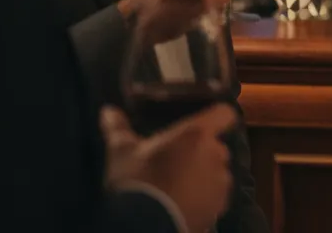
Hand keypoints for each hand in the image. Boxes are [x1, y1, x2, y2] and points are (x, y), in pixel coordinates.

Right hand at [100, 104, 235, 232]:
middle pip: (217, 145)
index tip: (206, 123)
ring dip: (205, 175)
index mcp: (197, 134)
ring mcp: (221, 181)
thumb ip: (118, 128)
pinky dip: (206, 197)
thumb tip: (107, 110)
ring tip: (181, 185)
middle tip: (179, 160)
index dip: (218, 117)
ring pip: (218, 171)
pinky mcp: (220, 206)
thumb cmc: (138, 179)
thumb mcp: (121, 152)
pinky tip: (186, 202)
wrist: (147, 224)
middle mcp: (216, 154)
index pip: (224, 113)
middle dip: (203, 151)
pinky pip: (217, 195)